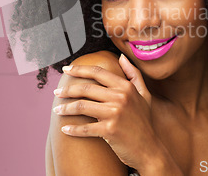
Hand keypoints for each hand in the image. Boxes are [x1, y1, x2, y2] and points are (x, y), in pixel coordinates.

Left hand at [53, 54, 168, 172]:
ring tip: (57, 110)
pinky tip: (65, 129)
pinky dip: (73, 129)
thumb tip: (122, 57)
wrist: (150, 149)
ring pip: (82, 106)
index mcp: (126, 87)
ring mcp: (115, 114)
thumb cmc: (144, 121)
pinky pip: (85, 128)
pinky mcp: (110, 130)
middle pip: (86, 88)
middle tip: (57, 92)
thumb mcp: (144, 95)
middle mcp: (120, 97)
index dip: (79, 69)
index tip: (66, 69)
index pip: (98, 73)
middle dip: (67, 89)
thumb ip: (133, 74)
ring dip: (66, 108)